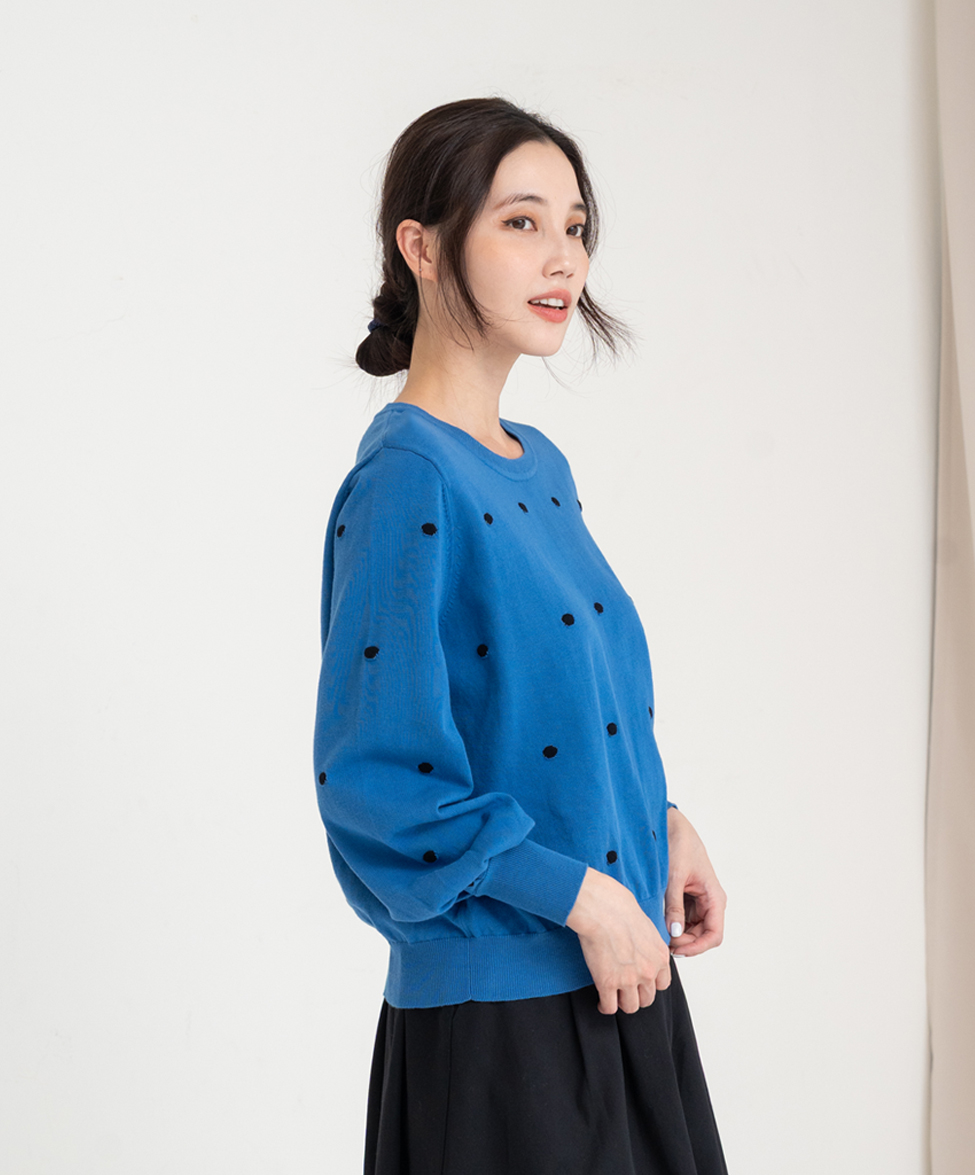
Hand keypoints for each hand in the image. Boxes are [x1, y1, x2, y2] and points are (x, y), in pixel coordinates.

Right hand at [566, 867, 672, 1014]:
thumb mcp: (646, 925)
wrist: (602, 909)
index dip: (650, 984)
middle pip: (648, 998)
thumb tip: (641, 946)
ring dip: (622, 1002)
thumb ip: (648, 943)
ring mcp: (628, 979)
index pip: (662, 984)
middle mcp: (648, 971)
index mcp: (659, 956)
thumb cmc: (619, 908)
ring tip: (614, 997)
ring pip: (630, 1006)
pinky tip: (602, 1001)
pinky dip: (605, 1006)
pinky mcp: (607, 983)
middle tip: (627, 990)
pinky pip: (609, 1007)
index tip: (642, 982)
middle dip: (637, 995)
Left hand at [664, 807, 726, 956]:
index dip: (698, 947)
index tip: (678, 950)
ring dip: (678, 935)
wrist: (672, 826)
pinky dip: (673, 924)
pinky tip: (659, 923)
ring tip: (659, 933)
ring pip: (692, 930)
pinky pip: (684, 919)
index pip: (714, 934)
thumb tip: (674, 933)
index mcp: (714, 897)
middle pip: (702, 936)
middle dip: (685, 943)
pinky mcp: (688, 899)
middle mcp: (710, 902)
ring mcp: (699, 902)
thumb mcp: (674, 877)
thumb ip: (674, 906)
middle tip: (662, 943)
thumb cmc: (679, 845)